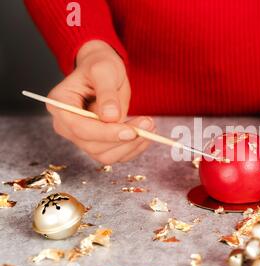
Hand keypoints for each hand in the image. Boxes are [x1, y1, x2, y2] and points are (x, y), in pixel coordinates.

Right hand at [47, 40, 153, 164]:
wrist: (104, 73)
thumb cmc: (100, 66)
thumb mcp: (104, 71)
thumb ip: (106, 93)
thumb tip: (110, 117)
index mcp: (60, 104)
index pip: (80, 128)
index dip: (106, 133)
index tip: (131, 131)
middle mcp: (66, 125)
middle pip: (93, 145)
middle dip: (123, 139)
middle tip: (148, 124)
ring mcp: (81, 137)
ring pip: (105, 155)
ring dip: (131, 146)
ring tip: (150, 126)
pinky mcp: (97, 143)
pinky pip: (115, 155)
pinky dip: (133, 149)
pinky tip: (146, 135)